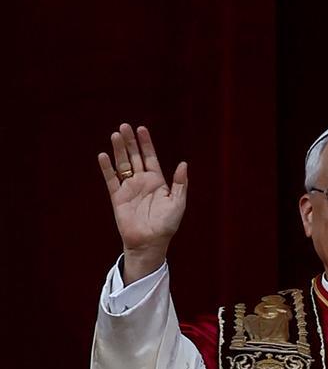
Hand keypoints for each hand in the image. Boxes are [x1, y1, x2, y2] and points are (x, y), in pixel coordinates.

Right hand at [97, 124, 188, 283]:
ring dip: (118, 150)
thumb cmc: (167, 224)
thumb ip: (180, 183)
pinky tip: (103, 155)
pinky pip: (111, 180)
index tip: (141, 129)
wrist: (150, 242)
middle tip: (124, 126)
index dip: (146, 143)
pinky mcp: (118, 197)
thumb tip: (183, 164)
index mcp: (157, 181)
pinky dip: (107, 168)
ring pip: (122, 164)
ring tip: (115, 135)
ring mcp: (129, 188)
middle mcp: (142, 182)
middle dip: (130, 142)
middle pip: (134, 156)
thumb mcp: (178, 202)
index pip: (150, 157)